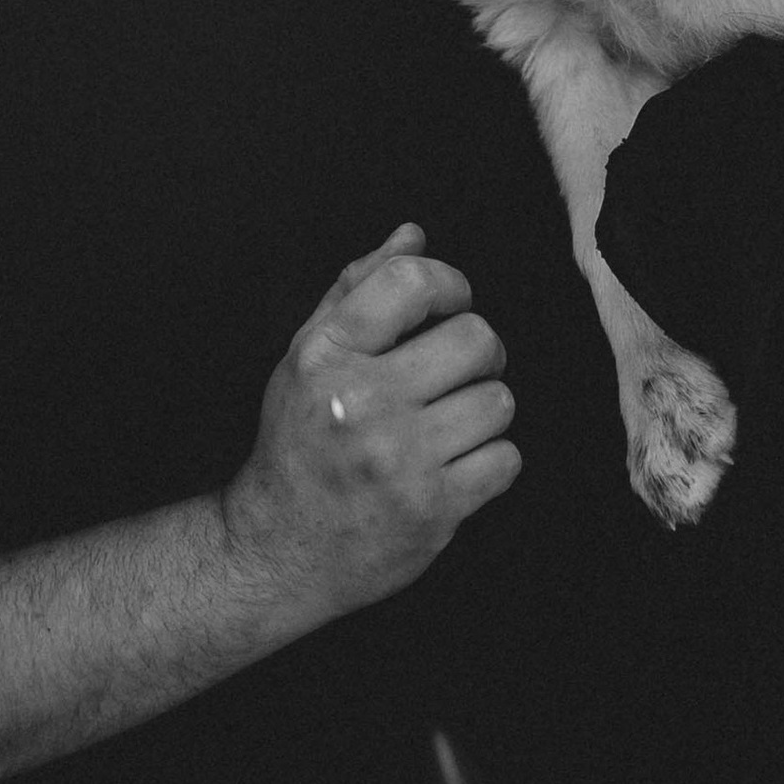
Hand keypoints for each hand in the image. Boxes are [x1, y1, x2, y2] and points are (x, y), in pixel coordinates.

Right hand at [222, 224, 520, 629]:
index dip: (451, 284)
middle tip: (459, 371)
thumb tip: (413, 234)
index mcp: (326, 355)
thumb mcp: (307, 358)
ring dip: (484, 410)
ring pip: (498, 401)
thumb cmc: (298, 445)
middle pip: (475, 339)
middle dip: (480, 351)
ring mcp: (398, 458)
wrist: (278, 549)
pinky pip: (506, 459)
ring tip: (451, 425)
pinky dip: (490, 462)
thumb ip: (358, 289)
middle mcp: (361, 402)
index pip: (412, 281)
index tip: (449, 305)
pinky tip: (455, 466)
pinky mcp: (432, 509)